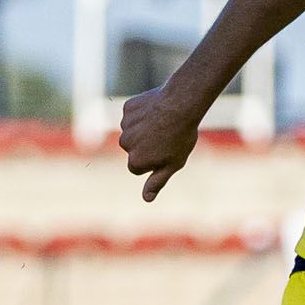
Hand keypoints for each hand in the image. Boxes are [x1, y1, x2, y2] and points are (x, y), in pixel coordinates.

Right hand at [119, 81, 209, 201]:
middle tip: (167, 137)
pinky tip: (157, 110)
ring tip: (164, 124)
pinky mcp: (126, 109)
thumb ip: (157, 182)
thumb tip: (146, 199)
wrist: (181, 105)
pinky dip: (144, 114)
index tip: (166, 152)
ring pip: (134, 131)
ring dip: (146, 129)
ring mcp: (124, 125)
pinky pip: (134, 115)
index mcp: (135, 161)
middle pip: (135, 149)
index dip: (155, 161)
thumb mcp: (173, 164)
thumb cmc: (181, 137)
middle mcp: (125, 144)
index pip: (138, 167)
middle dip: (148, 145)